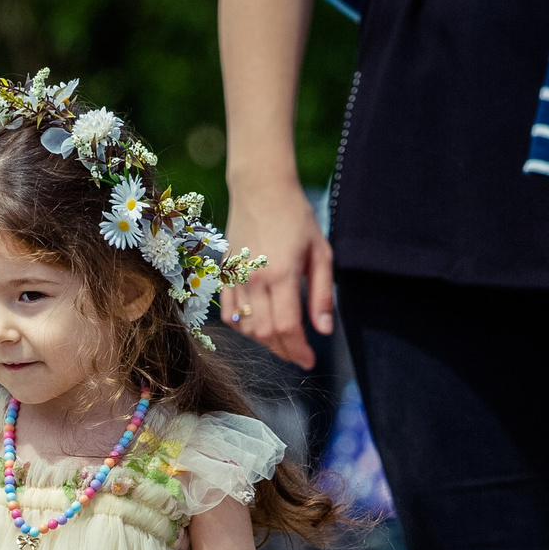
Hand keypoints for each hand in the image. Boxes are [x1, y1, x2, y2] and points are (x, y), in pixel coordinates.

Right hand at [219, 175, 334, 369]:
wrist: (260, 189)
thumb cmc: (296, 216)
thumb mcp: (321, 252)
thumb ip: (321, 294)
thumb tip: (324, 330)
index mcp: (281, 274)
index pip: (287, 327)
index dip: (299, 350)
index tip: (309, 360)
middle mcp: (255, 280)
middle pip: (266, 333)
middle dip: (285, 351)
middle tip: (300, 355)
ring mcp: (236, 278)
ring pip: (247, 328)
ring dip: (266, 341)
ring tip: (284, 341)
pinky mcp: (225, 275)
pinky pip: (231, 314)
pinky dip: (245, 328)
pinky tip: (260, 326)